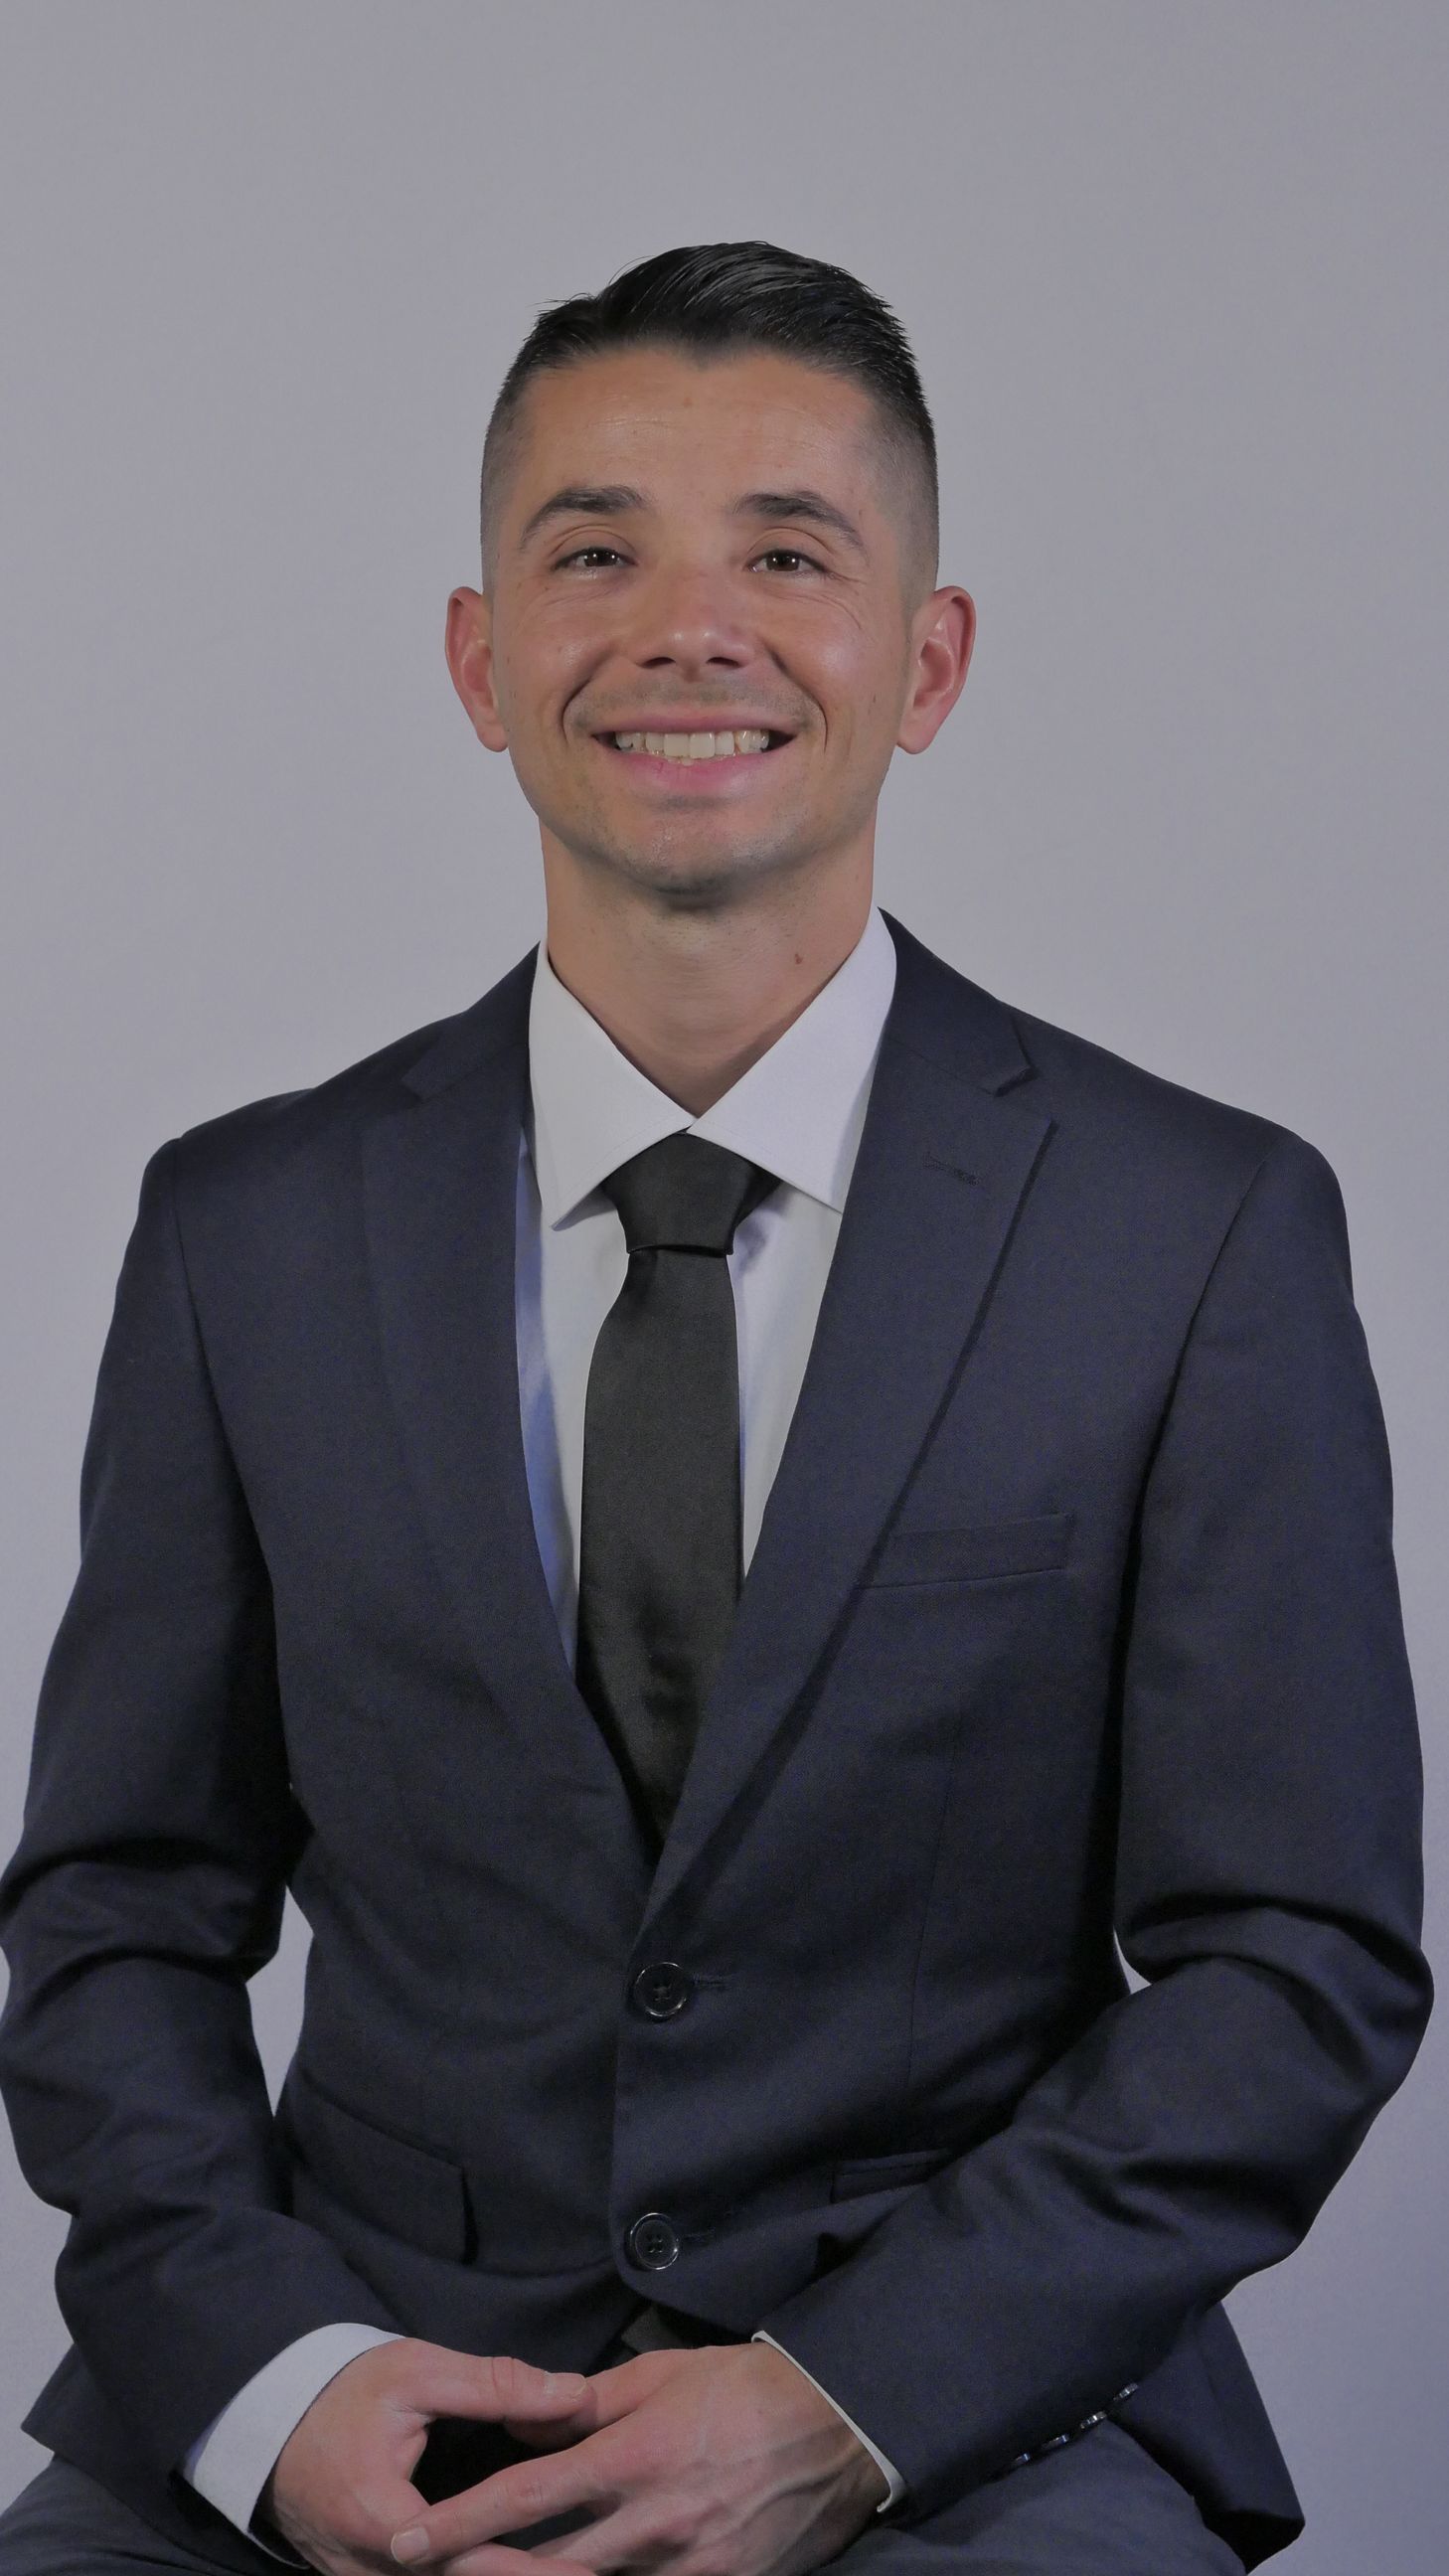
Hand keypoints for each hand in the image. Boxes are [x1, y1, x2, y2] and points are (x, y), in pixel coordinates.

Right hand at [259, 2338, 589, 2573]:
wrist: (268, 2416)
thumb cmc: (343, 2390)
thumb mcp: (417, 2374)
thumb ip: (496, 2385)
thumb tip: (575, 2395)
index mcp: (380, 2520)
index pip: (465, 2559)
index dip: (526, 2571)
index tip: (583, 2573)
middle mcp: (367, 2569)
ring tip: (563, 2571)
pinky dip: (464, 2574)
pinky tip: (510, 2567)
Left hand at [386, 2341, 890, 2575]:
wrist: (837, 2428)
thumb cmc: (742, 2387)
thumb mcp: (660, 2375)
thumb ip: (584, 2405)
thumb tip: (521, 2421)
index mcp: (634, 2455)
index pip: (527, 2495)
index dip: (461, 2523)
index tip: (409, 2540)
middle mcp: (653, 2520)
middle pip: (546, 2568)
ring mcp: (686, 2563)